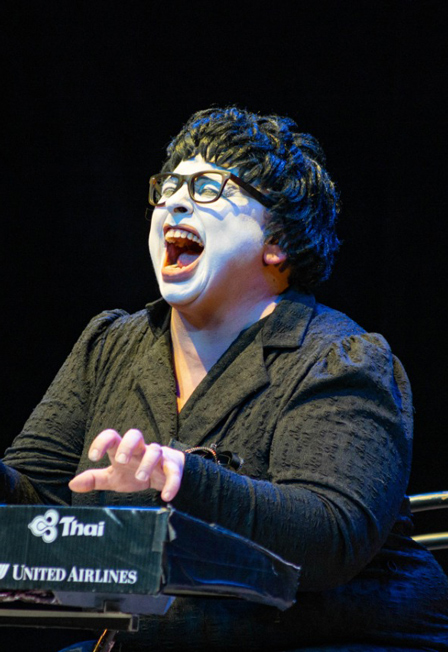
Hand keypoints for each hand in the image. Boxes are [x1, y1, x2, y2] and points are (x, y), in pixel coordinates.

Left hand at [68, 429, 184, 500]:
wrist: (164, 475)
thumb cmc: (134, 472)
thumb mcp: (114, 477)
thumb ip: (94, 479)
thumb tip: (72, 484)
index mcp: (123, 449)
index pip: (112, 437)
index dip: (101, 442)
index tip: (93, 456)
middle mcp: (140, 449)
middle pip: (135, 435)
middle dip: (127, 445)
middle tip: (120, 460)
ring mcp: (158, 457)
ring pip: (155, 450)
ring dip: (147, 462)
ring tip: (140, 477)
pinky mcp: (172, 467)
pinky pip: (173, 472)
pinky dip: (171, 483)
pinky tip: (166, 496)